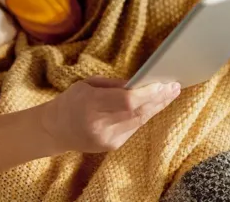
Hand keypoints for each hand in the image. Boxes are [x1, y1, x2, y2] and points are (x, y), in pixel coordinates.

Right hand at [39, 77, 180, 152]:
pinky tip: (156, 104)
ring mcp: (107, 138)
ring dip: (157, 106)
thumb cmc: (71, 101)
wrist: (55, 130)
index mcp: (91, 105)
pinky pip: (134, 127)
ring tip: (171, 93)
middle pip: (137, 112)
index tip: (164, 84)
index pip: (127, 101)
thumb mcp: (88, 84)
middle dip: (159, 98)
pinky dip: (145, 114)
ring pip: (139, 121)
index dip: (148, 93)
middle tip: (175, 86)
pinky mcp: (112, 145)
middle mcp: (100, 125)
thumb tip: (141, 83)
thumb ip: (115, 85)